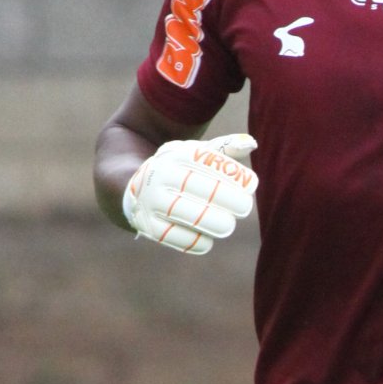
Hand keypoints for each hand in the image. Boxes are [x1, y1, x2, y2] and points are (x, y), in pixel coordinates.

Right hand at [122, 134, 257, 254]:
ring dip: (215, 222)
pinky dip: (197, 240)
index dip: (233, 173)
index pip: (209, 162)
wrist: (131, 185)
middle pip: (203, 189)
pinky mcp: (148, 225)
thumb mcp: (196, 153)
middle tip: (245, 207)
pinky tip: (208, 239)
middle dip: (230, 199)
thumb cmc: (178, 169)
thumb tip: (251, 143)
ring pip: (192, 215)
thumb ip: (225, 149)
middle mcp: (161, 174)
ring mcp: (152, 200)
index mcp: (176, 154)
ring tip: (228, 225)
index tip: (251, 184)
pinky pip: (178, 237)